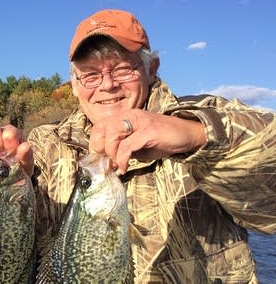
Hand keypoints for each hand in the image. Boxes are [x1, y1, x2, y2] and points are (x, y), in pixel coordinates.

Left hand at [89, 109, 206, 173]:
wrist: (188, 134)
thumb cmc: (161, 140)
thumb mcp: (137, 144)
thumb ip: (122, 148)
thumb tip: (108, 161)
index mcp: (126, 117)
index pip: (99, 126)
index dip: (95, 142)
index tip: (101, 158)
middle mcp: (131, 115)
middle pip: (102, 129)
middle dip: (102, 149)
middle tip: (108, 162)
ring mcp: (139, 122)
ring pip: (113, 135)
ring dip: (112, 154)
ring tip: (118, 165)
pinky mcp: (148, 131)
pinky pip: (127, 146)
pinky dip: (123, 159)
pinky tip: (125, 167)